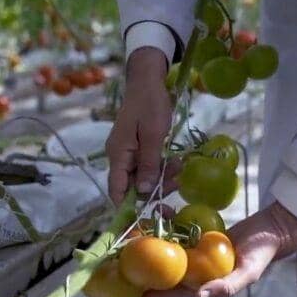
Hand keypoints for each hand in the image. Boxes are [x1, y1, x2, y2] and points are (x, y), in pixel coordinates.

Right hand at [106, 47, 171, 203]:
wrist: (148, 80)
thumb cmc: (150, 103)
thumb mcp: (154, 134)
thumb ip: (148, 163)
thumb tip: (143, 191)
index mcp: (118, 154)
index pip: (116, 190)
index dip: (128, 208)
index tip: (148, 216)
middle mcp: (119, 157)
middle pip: (132, 186)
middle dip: (155, 187)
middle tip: (178, 179)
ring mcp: (128, 153)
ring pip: (143, 177)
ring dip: (162, 177)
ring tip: (180, 166)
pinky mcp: (137, 149)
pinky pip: (148, 166)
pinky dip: (162, 167)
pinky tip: (176, 161)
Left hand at [118, 202, 296, 296]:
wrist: (272, 229)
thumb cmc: (261, 254)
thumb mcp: (247, 273)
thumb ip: (225, 287)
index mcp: (201, 284)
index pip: (167, 295)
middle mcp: (193, 270)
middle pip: (158, 275)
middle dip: (136, 274)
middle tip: (110, 270)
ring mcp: (194, 252)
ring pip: (163, 252)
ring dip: (147, 244)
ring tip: (127, 236)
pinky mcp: (198, 235)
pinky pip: (177, 232)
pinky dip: (167, 223)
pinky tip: (159, 212)